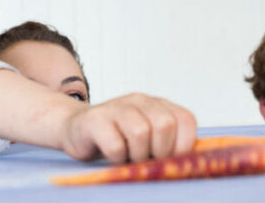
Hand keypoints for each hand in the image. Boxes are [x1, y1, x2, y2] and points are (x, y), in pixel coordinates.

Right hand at [59, 93, 196, 163]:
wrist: (75, 128)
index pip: (185, 120)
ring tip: (128, 156)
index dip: (183, 145)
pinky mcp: (95, 120)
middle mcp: (139, 100)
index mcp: (157, 104)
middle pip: (164, 125)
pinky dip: (117, 158)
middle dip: (159, 151)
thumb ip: (168, 143)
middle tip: (146, 158)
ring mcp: (115, 107)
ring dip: (136, 155)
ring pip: (140, 133)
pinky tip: (112, 155)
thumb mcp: (147, 137)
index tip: (170, 158)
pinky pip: (115, 145)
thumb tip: (189, 164)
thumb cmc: (117, 138)